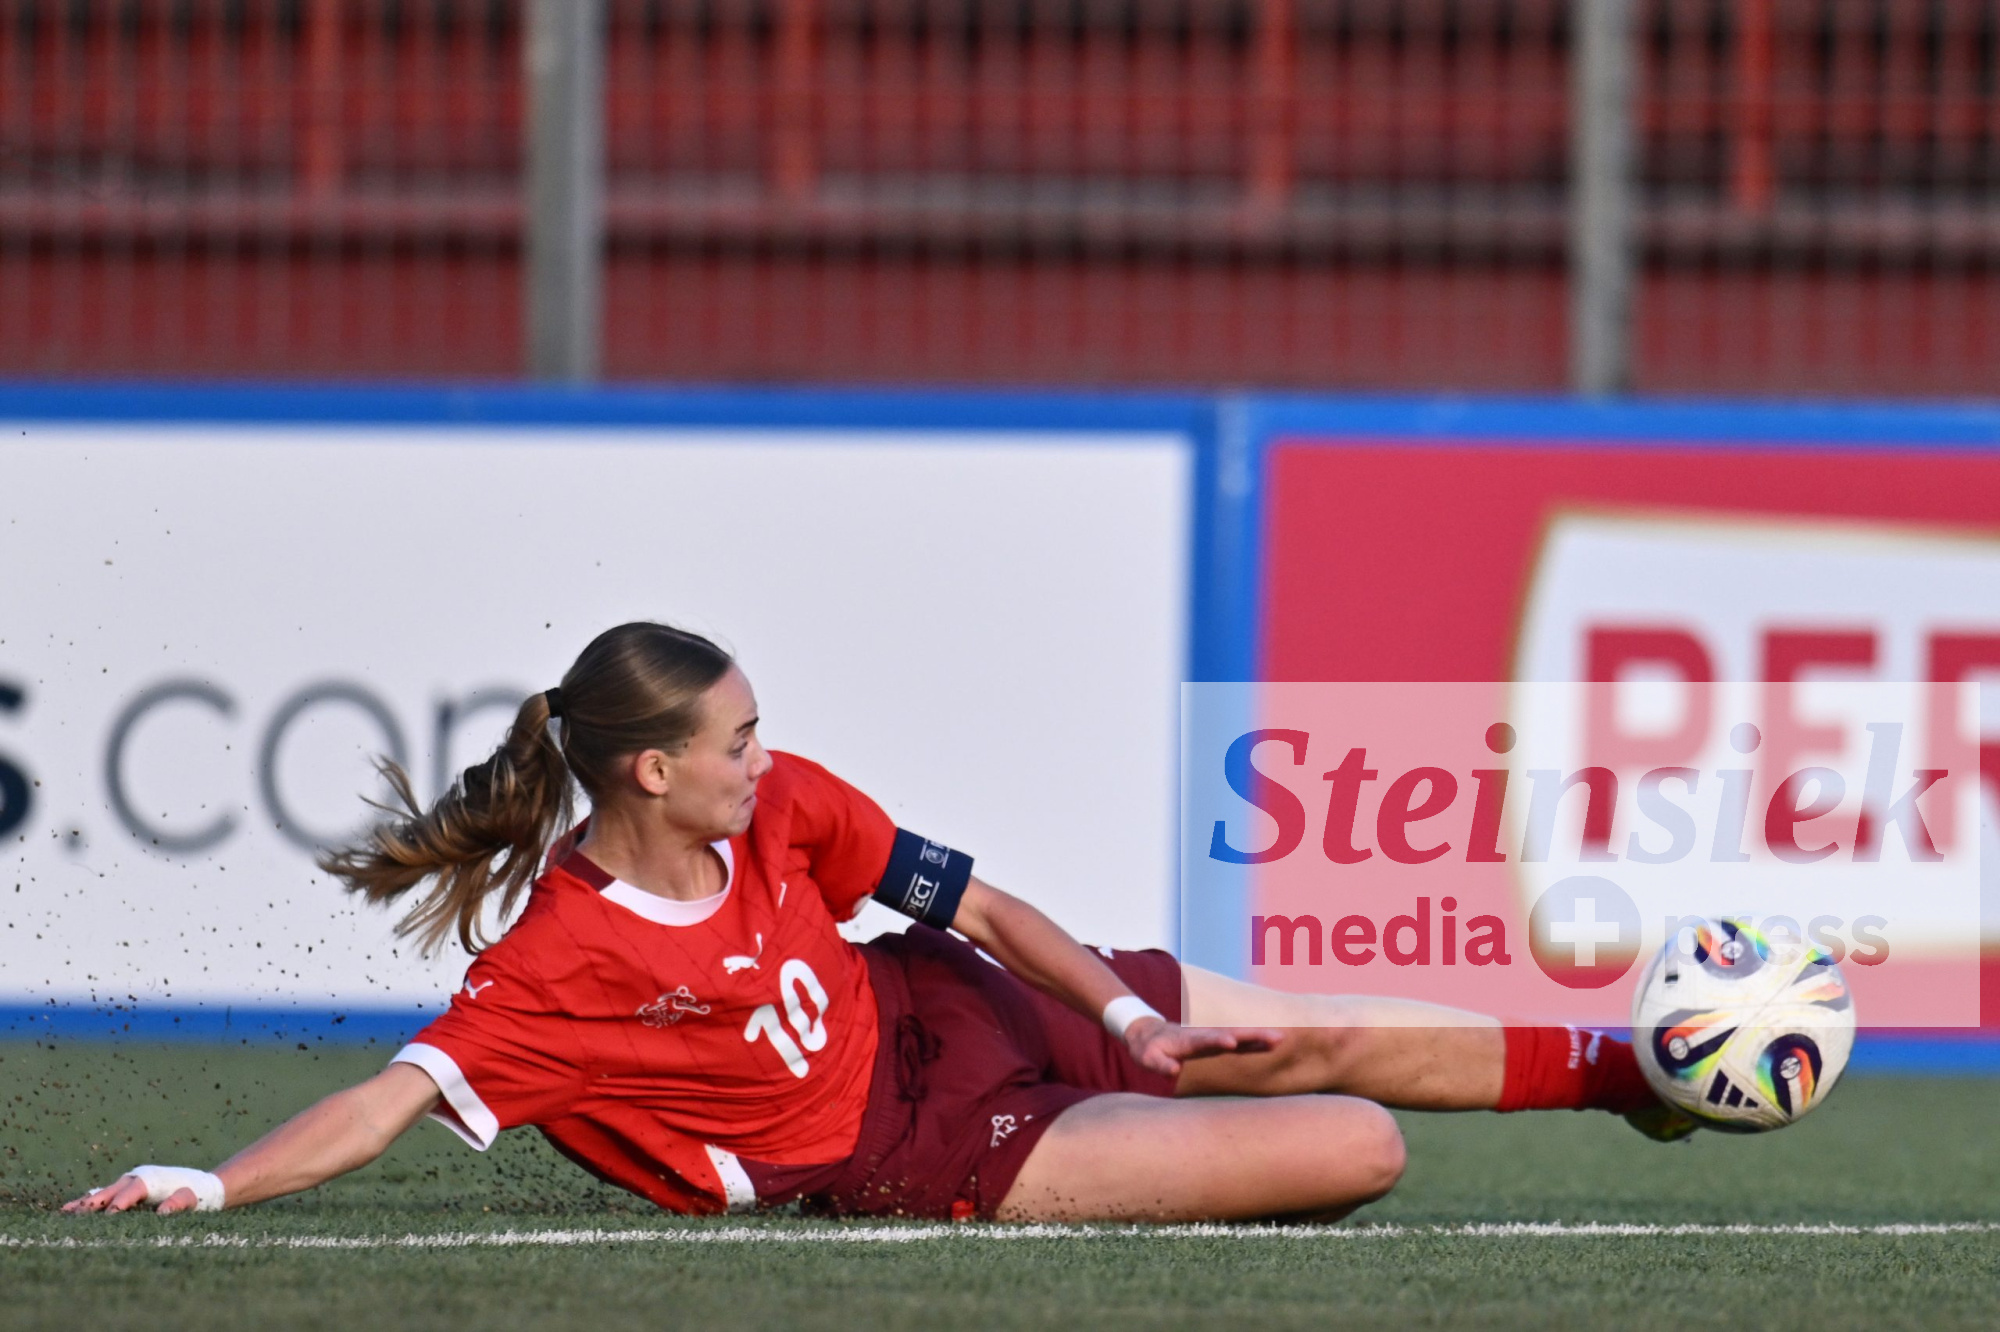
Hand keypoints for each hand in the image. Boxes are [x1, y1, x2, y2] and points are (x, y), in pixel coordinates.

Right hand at [62, 1174, 200, 1215]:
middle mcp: (134, 1179)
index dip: (121, 1201)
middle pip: (110, 1191)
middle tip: (76, 1216)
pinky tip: (68, 1211)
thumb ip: (179, 1203)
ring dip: (84, 1203)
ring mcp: (126, 1185)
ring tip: (64, 1213)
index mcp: (150, 1180)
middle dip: (95, 1202)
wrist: (198, 1184)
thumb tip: (163, 1212)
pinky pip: (102, 1196)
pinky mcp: (123, 1192)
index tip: (110, 1213)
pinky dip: (87, 1203)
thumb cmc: (195, 1194)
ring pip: (101, 1193)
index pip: (132, 1191)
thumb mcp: (192, 1198)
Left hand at [1123, 1018, 1282, 1077]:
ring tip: (1280, 1038)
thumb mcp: (1147, 1057)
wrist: (1149, 1032)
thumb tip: (1173, 1070)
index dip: (1218, 1041)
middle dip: (1251, 1035)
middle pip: (1231, 1033)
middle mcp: (1204, 1035)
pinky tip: (1272, 1043)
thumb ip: (1159, 1063)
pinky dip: (1254, 1040)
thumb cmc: (1148, 1049)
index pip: (1205, 1040)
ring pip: (1239, 1035)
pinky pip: (1239, 1040)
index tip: (1232, 1042)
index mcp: (1187, 1040)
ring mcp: (1211, 1036)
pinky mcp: (1216, 1040)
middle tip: (1274, 1037)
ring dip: (1258, 1036)